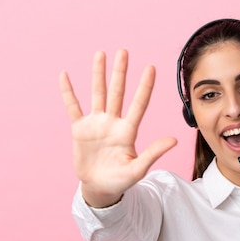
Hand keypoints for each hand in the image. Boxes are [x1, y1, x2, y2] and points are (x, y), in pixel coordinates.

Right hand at [60, 49, 176, 206]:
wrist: (100, 188)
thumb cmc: (121, 181)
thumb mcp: (138, 169)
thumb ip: (154, 153)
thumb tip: (174, 140)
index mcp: (128, 131)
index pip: (139, 104)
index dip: (145, 87)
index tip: (151, 68)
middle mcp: (113, 123)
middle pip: (117, 92)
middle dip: (120, 72)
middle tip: (123, 51)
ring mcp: (96, 124)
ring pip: (97, 94)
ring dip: (98, 75)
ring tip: (100, 54)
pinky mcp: (80, 129)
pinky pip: (73, 107)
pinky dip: (68, 93)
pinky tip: (65, 75)